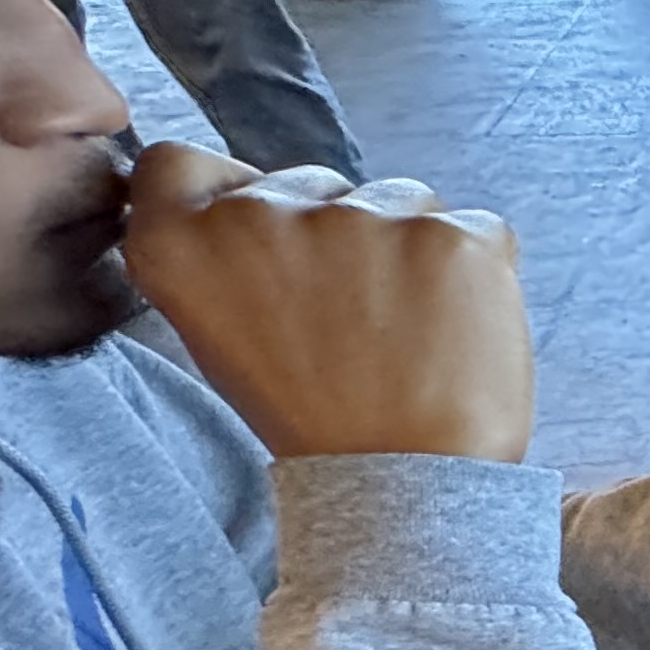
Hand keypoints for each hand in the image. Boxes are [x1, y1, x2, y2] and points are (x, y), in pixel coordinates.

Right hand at [120, 143, 535, 464]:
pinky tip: (457, 330)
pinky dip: (471, 270)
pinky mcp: (452, 233)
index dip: (223, 190)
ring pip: (394, 197)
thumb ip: (223, 258)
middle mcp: (261, 215)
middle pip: (306, 182)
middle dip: (333, 232)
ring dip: (405, 246)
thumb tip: (251, 197)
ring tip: (407, 332)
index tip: (260, 234)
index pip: (177, 163)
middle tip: (351, 320)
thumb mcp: (224, 338)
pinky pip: (469, 227)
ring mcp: (362, 216)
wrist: (409, 486)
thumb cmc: (316, 419)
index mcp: (183, 246)